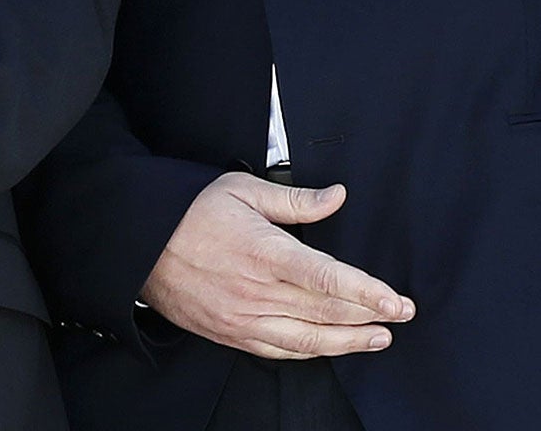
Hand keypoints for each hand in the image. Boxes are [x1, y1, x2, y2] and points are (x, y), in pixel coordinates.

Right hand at [139, 173, 414, 359]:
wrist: (139, 243)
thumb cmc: (191, 210)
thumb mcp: (244, 189)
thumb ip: (297, 200)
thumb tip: (338, 197)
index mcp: (265, 252)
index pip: (329, 280)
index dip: (368, 293)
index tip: (397, 301)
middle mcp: (256, 292)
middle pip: (325, 314)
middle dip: (370, 317)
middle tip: (402, 315)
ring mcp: (242, 318)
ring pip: (306, 340)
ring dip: (347, 342)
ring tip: (378, 339)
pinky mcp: (229, 334)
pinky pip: (278, 350)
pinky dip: (309, 352)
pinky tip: (330, 347)